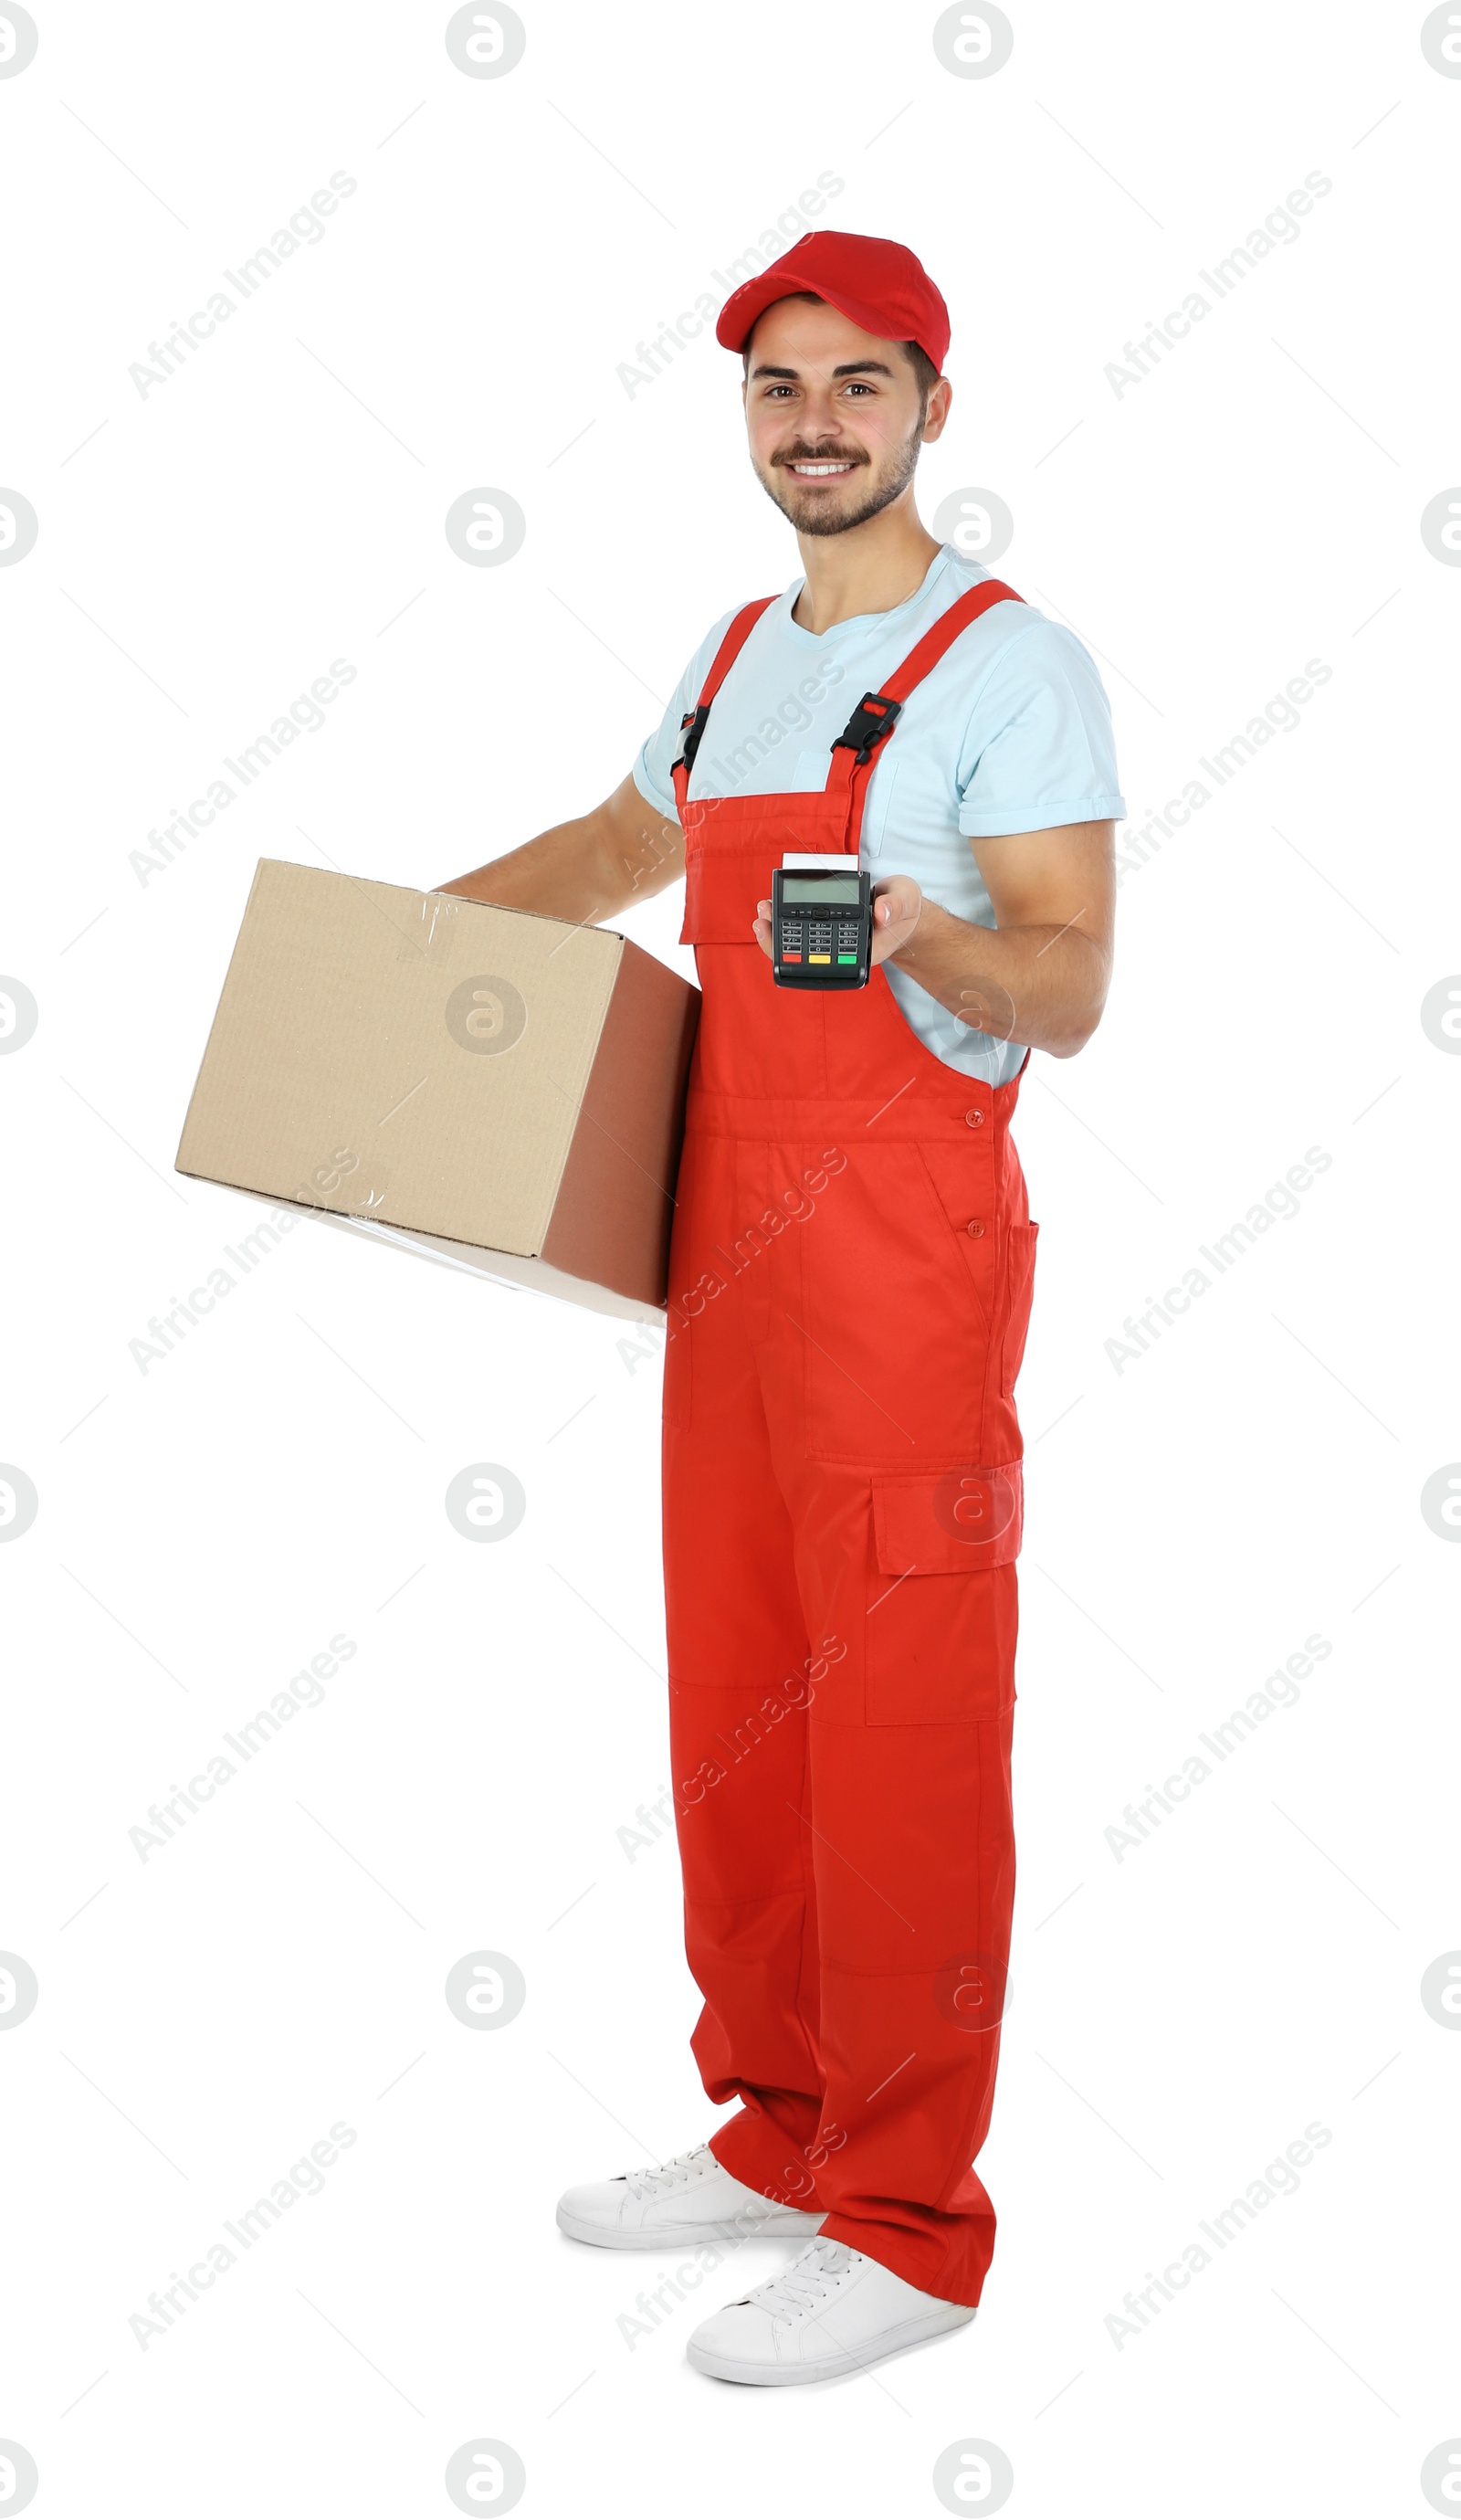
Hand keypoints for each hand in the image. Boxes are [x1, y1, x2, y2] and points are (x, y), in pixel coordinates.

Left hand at [752, 874, 924, 963]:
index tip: (786, 938)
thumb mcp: (905, 900)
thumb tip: (881, 912)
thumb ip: (896, 905)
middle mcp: (843, 952)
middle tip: (762, 920)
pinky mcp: (826, 930)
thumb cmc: (903, 907)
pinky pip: (801, 930)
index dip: (803, 955)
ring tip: (762, 911)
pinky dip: (784, 920)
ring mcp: (832, 943)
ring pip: (799, 945)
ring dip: (777, 930)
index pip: (829, 960)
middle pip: (805, 957)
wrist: (902, 909)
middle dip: (779, 941)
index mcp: (863, 952)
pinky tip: (771, 909)